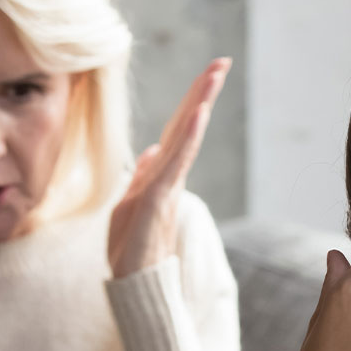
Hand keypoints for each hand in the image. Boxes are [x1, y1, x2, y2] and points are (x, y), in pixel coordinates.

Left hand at [107, 58, 229, 278]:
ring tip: (215, 76)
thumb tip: (151, 150)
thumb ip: (142, 178)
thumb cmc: (131, 252)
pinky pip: (174, 163)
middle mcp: (168, 178)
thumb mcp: (128, 206)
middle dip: (203, 93)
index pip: (176, 131)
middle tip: (222, 61)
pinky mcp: (158, 202)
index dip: (190, 101)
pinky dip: (187, 138)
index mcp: (160, 177)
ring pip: (184, 139)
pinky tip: (198, 115)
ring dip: (199, 105)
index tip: (208, 72)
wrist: (133, 288)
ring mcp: (166, 189)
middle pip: (186, 127)